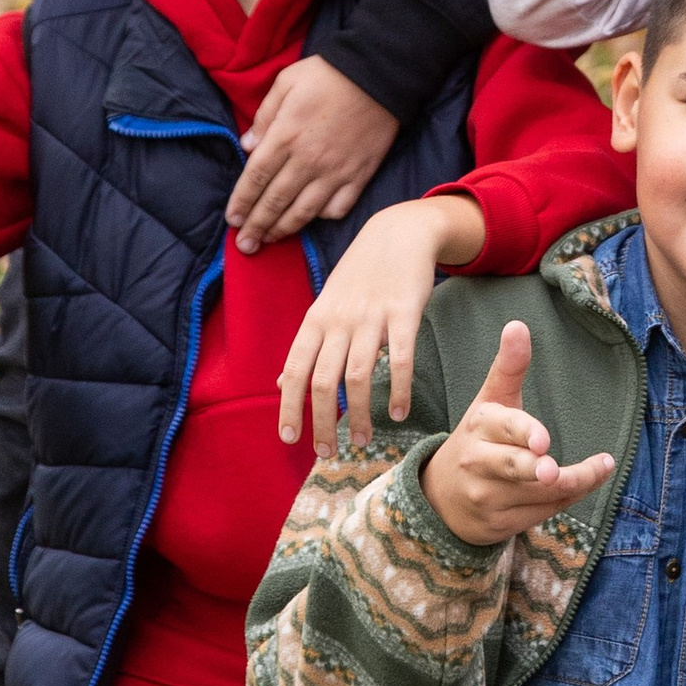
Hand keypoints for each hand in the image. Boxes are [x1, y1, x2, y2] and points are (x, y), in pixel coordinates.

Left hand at [227, 57, 401, 250]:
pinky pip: (338, 208)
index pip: (256, 178)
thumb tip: (247, 146)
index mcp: (286, 135)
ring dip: (283, 230)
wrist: (380, 74)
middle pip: (276, 201)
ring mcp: (335, 172)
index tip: (232, 221)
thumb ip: (264, 116)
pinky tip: (311, 219)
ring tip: (270, 241)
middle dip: (257, 226)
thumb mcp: (286, 82)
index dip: (242, 202)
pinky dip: (322, 218)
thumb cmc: (329, 74)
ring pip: (304, 211)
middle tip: (245, 246)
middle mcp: (308, 160)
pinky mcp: (359, 176)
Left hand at [278, 192, 482, 453]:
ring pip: (358, 377)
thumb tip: (280, 382)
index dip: (289, 408)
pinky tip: (399, 413)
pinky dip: (398, 390)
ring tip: (362, 441)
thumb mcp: (325, 305)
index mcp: (315, 320)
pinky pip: (400, 359)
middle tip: (328, 454)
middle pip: (322, 382)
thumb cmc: (359, 274)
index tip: (290, 439)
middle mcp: (338, 321)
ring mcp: (371, 317)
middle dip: (322, 424)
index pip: (293, 371)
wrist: (398, 232)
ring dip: (358, 415)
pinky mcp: (405, 313)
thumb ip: (306, 345)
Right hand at [423, 320, 616, 546]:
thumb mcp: (489, 403)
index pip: (502, 427)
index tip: (543, 441)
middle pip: (514, 467)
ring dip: (573, 483)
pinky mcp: (497, 525)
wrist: (441, 497)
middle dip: (536, 470)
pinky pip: (540, 514)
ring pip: (536, 494)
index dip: (523, 433)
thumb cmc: (478, 440)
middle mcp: (478, 462)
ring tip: (600, 468)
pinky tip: (585, 483)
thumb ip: (509, 367)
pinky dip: (565, 499)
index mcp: (478, 426)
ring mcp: (486, 497)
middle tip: (554, 470)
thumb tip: (518, 325)